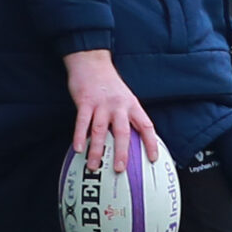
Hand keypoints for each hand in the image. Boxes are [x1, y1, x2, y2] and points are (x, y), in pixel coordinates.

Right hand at [65, 49, 154, 170]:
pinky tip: (78, 149)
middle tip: (119, 169)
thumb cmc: (108, 83)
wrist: (91, 61)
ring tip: (94, 166)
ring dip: (97, 150)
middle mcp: (119, 105)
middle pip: (123, 132)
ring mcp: (101, 104)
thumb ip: (127, 116)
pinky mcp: (85, 101)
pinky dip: (80, 136)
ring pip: (100, 130)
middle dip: (122, 152)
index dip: (151, 143)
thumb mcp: (125, 97)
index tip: (153, 159)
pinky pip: (82, 122)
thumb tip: (132, 142)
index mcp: (132, 105)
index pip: (146, 126)